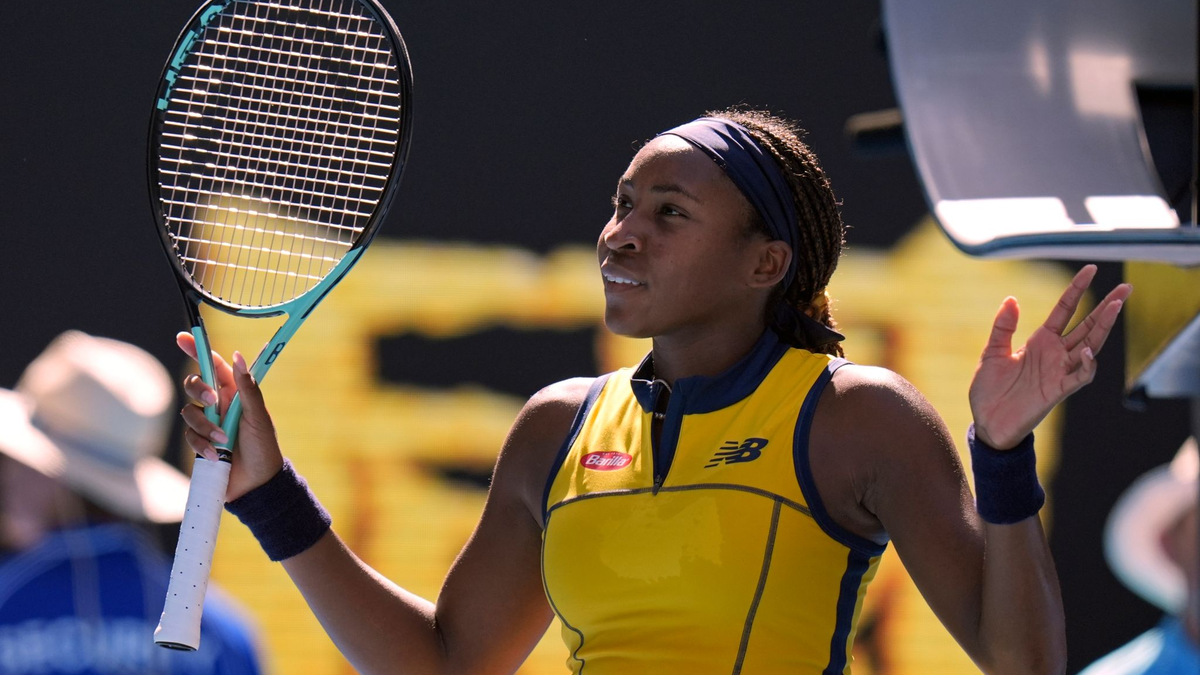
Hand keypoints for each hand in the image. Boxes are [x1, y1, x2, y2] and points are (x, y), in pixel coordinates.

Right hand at [177, 332, 284, 500]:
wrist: (258, 484)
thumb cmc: (264, 448)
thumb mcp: (259, 417)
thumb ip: (248, 389)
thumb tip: (238, 357)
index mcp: (235, 393)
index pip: (213, 365)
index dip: (197, 349)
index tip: (184, 337)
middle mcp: (219, 405)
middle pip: (194, 384)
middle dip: (199, 390)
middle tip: (214, 401)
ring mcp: (207, 424)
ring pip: (189, 412)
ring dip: (205, 426)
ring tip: (224, 441)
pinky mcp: (200, 443)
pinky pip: (190, 436)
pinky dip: (202, 444)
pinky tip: (218, 455)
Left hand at [969, 265, 1131, 449]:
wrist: (987, 423)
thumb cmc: (990, 389)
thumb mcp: (992, 352)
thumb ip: (1003, 327)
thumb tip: (1011, 298)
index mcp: (1040, 341)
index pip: (1065, 310)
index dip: (1077, 290)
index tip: (1091, 269)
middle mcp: (1055, 354)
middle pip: (1087, 326)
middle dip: (1107, 307)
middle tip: (1126, 288)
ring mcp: (1059, 371)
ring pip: (1090, 346)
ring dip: (1103, 328)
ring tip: (1115, 306)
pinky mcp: (1057, 391)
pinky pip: (1079, 377)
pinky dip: (1087, 365)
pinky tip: (1088, 351)